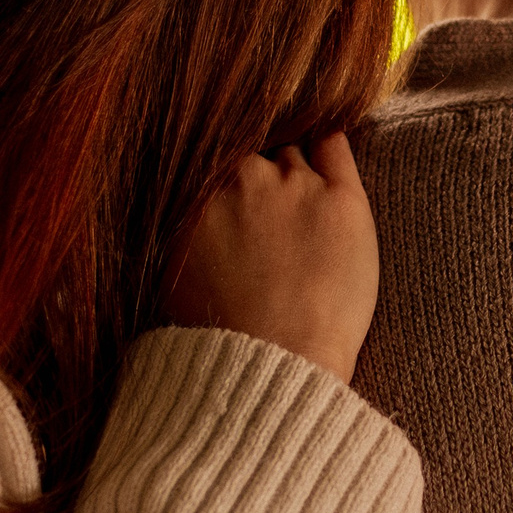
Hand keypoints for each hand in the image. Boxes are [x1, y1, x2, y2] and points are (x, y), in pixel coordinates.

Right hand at [167, 132, 377, 382]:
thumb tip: (184, 199)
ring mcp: (293, 185)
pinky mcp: (341, 199)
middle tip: (270, 212)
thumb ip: (179, 221)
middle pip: (253, 154)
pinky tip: (328, 158)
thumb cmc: (218, 333)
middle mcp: (242, 177)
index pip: (214, 156)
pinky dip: (329, 147)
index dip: (227, 177)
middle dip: (258, 175)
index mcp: (195, 192)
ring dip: (294, 170)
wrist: (273, 366)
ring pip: (292, 152)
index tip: (236, 193)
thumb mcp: (171, 271)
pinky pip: (334, 146)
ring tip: (302, 208)